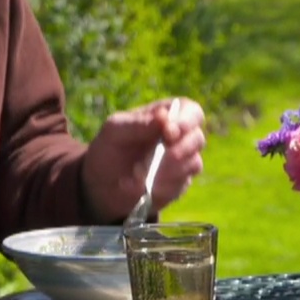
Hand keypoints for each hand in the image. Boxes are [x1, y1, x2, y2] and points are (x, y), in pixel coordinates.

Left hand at [81, 97, 206, 221]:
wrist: (100, 184)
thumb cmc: (109, 148)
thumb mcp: (115, 131)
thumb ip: (138, 123)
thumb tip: (164, 116)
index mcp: (167, 117)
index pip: (192, 112)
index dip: (187, 121)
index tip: (169, 133)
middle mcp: (180, 138)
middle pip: (198, 139)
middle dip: (180, 150)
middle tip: (161, 158)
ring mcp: (182, 163)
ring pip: (193, 164)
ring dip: (164, 171)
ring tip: (135, 174)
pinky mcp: (178, 185)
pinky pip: (179, 186)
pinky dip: (158, 188)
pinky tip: (136, 187)